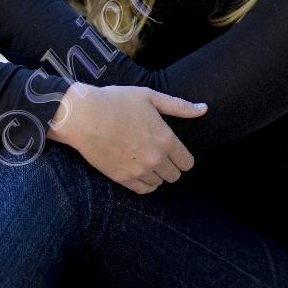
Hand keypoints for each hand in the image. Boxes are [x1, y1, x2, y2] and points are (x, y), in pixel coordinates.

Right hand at [47, 82, 207, 193]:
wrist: (83, 115)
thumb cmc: (117, 101)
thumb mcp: (150, 97)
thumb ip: (179, 106)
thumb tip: (204, 109)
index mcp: (165, 139)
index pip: (187, 162)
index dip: (183, 157)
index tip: (175, 151)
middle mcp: (155, 158)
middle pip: (175, 176)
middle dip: (170, 166)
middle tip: (159, 153)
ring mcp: (138, 171)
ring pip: (159, 184)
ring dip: (156, 174)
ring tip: (145, 159)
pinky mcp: (122, 178)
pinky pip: (142, 190)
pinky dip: (143, 182)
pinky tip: (137, 169)